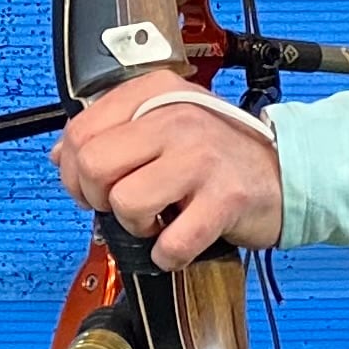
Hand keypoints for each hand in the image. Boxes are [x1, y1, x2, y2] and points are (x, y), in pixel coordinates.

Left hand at [55, 74, 284, 266]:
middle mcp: (177, 118)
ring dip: (135, 226)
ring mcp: (202, 157)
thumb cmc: (219, 155)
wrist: (286, 174)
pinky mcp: (225, 198)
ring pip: (125, 202)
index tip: (94, 187)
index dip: (75, 171)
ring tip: (160, 219)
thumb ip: (111, 132)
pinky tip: (180, 241)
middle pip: (94, 165)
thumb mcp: (163, 125)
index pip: (80, 131)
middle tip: (126, 205)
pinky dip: (168, 254)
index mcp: (156, 94)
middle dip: (99, 198)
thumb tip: (62, 156)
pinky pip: (171, 242)